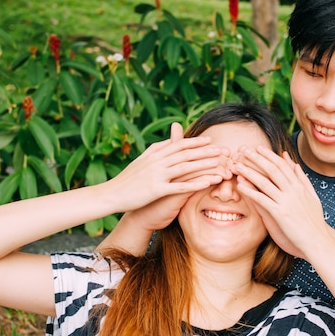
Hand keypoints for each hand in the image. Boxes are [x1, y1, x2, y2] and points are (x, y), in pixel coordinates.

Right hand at [115, 123, 230, 230]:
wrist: (111, 195)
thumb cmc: (127, 180)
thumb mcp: (141, 161)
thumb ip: (156, 150)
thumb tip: (169, 140)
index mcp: (154, 154)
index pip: (178, 145)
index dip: (196, 142)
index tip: (210, 141)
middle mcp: (157, 161)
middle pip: (186, 153)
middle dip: (206, 151)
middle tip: (223, 149)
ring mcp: (156, 175)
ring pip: (185, 167)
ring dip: (204, 164)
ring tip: (220, 163)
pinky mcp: (156, 189)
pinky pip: (179, 186)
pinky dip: (195, 183)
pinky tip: (208, 183)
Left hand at [233, 146, 328, 260]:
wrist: (319, 242)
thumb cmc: (315, 222)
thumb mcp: (311, 197)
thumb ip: (302, 179)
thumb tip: (294, 163)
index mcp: (300, 186)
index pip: (282, 165)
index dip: (269, 155)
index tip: (258, 148)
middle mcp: (293, 191)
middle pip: (272, 169)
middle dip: (256, 158)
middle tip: (243, 149)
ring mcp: (287, 202)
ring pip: (265, 182)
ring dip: (249, 172)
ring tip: (236, 165)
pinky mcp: (280, 214)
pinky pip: (262, 199)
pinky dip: (251, 191)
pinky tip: (240, 186)